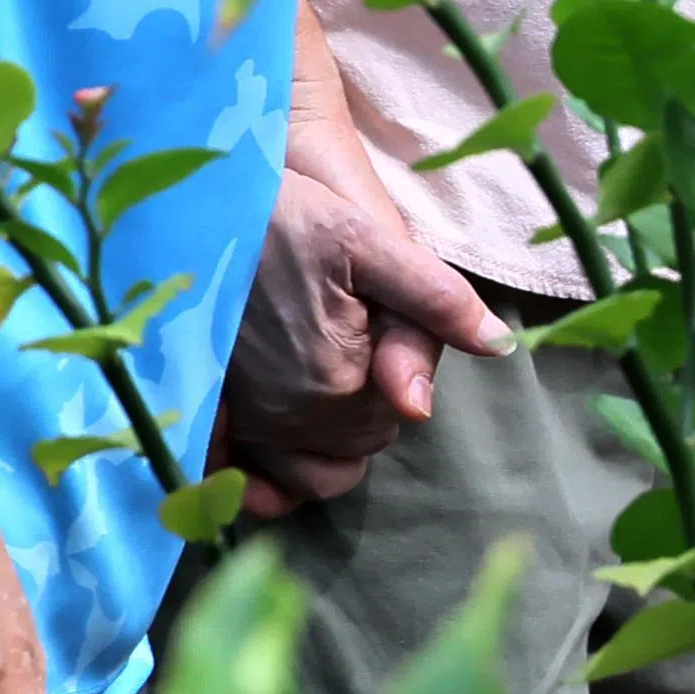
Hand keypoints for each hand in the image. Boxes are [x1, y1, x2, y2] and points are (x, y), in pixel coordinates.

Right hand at [213, 124, 508, 519]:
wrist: (199, 211)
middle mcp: (287, 419)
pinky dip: (265, 482)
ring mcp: (243, 425)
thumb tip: (495, 347)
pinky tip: (274, 464)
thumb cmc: (291, 219)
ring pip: (306, 473)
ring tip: (325, 392)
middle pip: (352, 447)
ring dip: (323, 447)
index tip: (376, 331)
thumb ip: (435, 301)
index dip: (394, 378)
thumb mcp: (371, 242)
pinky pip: (246, 481)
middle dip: (362, 410)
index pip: (393, 418)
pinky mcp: (210, 419)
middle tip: (348, 347)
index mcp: (337, 383)